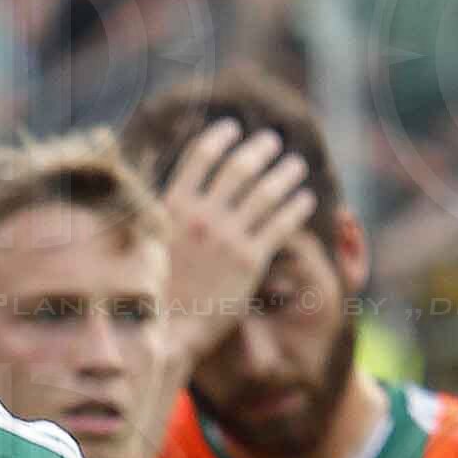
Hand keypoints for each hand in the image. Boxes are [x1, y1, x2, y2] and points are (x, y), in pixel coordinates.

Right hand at [160, 119, 316, 366]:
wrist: (168, 330)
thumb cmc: (155, 290)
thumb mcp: (151, 241)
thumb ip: (170, 215)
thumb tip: (181, 196)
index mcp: (173, 205)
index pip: (200, 156)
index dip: (220, 138)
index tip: (234, 127)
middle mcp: (202, 215)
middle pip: (238, 169)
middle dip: (259, 150)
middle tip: (273, 141)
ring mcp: (228, 237)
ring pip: (264, 193)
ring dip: (283, 174)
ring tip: (296, 164)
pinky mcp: (250, 262)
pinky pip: (280, 225)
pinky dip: (295, 208)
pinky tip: (306, 199)